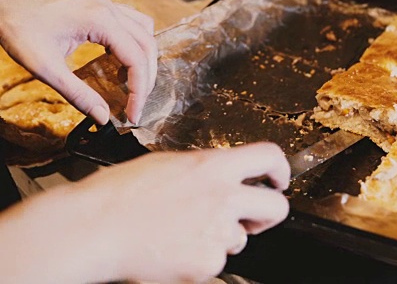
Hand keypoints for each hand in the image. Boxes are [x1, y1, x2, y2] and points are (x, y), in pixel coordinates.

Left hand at [0, 0, 156, 124]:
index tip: (132, 114)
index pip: (137, 59)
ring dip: (144, 60)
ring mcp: (106, 5)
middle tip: (136, 105)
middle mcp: (109, 8)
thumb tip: (102, 117)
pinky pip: (132, 25)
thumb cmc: (17, 26)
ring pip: (145, 33)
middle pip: (147, 46)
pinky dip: (134, 45)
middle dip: (146, 79)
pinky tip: (120, 62)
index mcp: (101, 20)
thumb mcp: (45, 67)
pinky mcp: (99, 7)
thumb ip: (77, 94)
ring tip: (133, 84)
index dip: (139, 91)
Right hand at [8, 142, 289, 283]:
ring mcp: (218, 232)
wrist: (93, 228)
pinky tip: (173, 249)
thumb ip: (204, 170)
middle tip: (252, 218)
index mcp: (213, 167)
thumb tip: (222, 176)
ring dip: (221, 238)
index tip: (278, 179)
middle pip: (277, 207)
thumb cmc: (119, 194)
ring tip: (182, 233)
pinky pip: (216, 262)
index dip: (281, 169)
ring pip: (240, 239)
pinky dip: (199, 259)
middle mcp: (223, 197)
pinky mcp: (207, 263)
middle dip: (268, 215)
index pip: (269, 156)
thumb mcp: (168, 164)